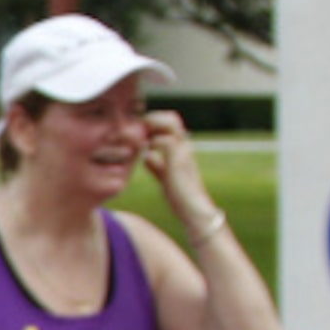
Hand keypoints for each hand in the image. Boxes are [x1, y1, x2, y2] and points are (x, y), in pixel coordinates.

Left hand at [141, 110, 216, 228]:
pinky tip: (144, 154)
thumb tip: (146, 156)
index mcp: (181, 148)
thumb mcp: (164, 177)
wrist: (194, 211)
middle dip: (151, 119)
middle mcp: (184, 145)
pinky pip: (164, 141)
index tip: (137, 133)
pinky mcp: (179, 161)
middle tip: (136, 132)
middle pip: (171, 117)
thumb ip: (157, 165)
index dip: (153, 123)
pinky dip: (151, 144)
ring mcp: (183, 151)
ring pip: (170, 123)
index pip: (169, 122)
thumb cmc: (180, 196)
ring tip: (138, 140)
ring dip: (151, 127)